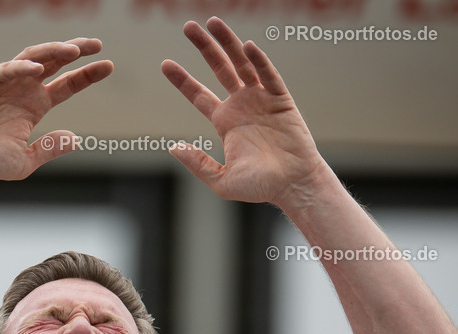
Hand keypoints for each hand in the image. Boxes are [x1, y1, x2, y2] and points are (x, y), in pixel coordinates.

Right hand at [0, 39, 112, 180]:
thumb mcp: (26, 160)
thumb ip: (50, 148)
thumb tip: (76, 139)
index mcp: (35, 105)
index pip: (67, 85)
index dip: (87, 75)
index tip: (108, 66)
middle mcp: (24, 89)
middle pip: (56, 62)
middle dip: (76, 51)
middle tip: (97, 45)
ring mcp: (7, 82)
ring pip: (35, 58)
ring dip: (54, 51)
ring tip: (74, 50)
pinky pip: (8, 69)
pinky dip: (23, 67)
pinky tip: (38, 70)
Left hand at [162, 17, 328, 206]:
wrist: (293, 186)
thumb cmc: (260, 187)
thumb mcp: (220, 180)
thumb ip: (197, 163)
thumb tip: (172, 148)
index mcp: (226, 122)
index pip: (199, 95)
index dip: (182, 80)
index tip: (164, 64)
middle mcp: (242, 106)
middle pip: (219, 69)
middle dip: (204, 47)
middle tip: (188, 26)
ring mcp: (261, 100)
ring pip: (242, 64)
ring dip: (228, 42)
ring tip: (213, 22)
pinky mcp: (281, 100)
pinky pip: (268, 76)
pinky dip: (259, 61)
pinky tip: (248, 47)